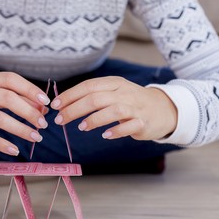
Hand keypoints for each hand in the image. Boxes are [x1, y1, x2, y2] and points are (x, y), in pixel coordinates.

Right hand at [0, 72, 49, 155]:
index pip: (12, 80)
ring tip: (36, 137)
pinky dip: (2, 143)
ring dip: (20, 129)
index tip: (45, 101)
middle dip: (29, 112)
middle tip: (43, 124)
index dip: (30, 89)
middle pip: (8, 99)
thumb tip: (41, 108)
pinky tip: (15, 150)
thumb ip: (13, 97)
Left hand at [50, 76, 176, 139]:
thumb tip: (64, 104)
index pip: (88, 86)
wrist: (163, 109)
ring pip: (113, 110)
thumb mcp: (113, 92)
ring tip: (81, 127)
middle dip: (74, 109)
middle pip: (96, 98)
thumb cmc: (130, 102)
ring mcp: (135, 107)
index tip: (55, 106)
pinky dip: (117, 130)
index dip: (70, 95)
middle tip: (60, 120)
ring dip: (94, 119)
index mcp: (113, 83)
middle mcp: (124, 92)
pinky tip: (106, 135)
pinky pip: (130, 125)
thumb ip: (92, 96)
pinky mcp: (144, 122)